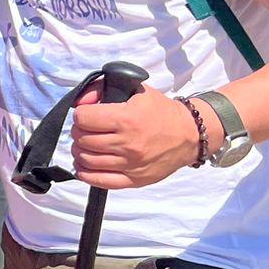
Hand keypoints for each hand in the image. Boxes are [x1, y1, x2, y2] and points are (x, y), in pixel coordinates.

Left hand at [72, 83, 200, 188]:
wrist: (190, 135)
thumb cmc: (160, 110)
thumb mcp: (135, 88)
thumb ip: (102, 88)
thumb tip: (78, 103)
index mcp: (126, 119)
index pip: (83, 118)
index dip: (81, 114)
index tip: (87, 114)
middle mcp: (127, 144)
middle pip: (82, 139)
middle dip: (79, 132)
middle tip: (87, 129)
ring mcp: (131, 164)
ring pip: (86, 160)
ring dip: (80, 151)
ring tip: (87, 144)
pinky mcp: (135, 180)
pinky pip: (100, 181)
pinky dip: (85, 173)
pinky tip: (84, 165)